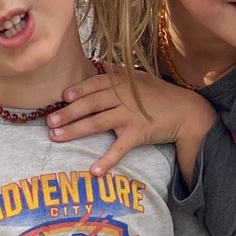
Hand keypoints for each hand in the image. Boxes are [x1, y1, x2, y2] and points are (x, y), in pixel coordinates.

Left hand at [47, 69, 213, 177]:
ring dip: (75, 130)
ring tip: (56, 137)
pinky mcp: (138, 133)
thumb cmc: (160, 95)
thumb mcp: (139, 78)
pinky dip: (107, 160)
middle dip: (68, 112)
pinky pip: (119, 149)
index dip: (77, 90)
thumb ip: (118, 72)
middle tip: (50, 121)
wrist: (186, 111)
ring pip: (97, 123)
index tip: (62, 97)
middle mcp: (123, 97)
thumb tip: (99, 64)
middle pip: (90, 104)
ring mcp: (130, 115)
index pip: (94, 84)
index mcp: (121, 82)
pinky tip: (94, 171)